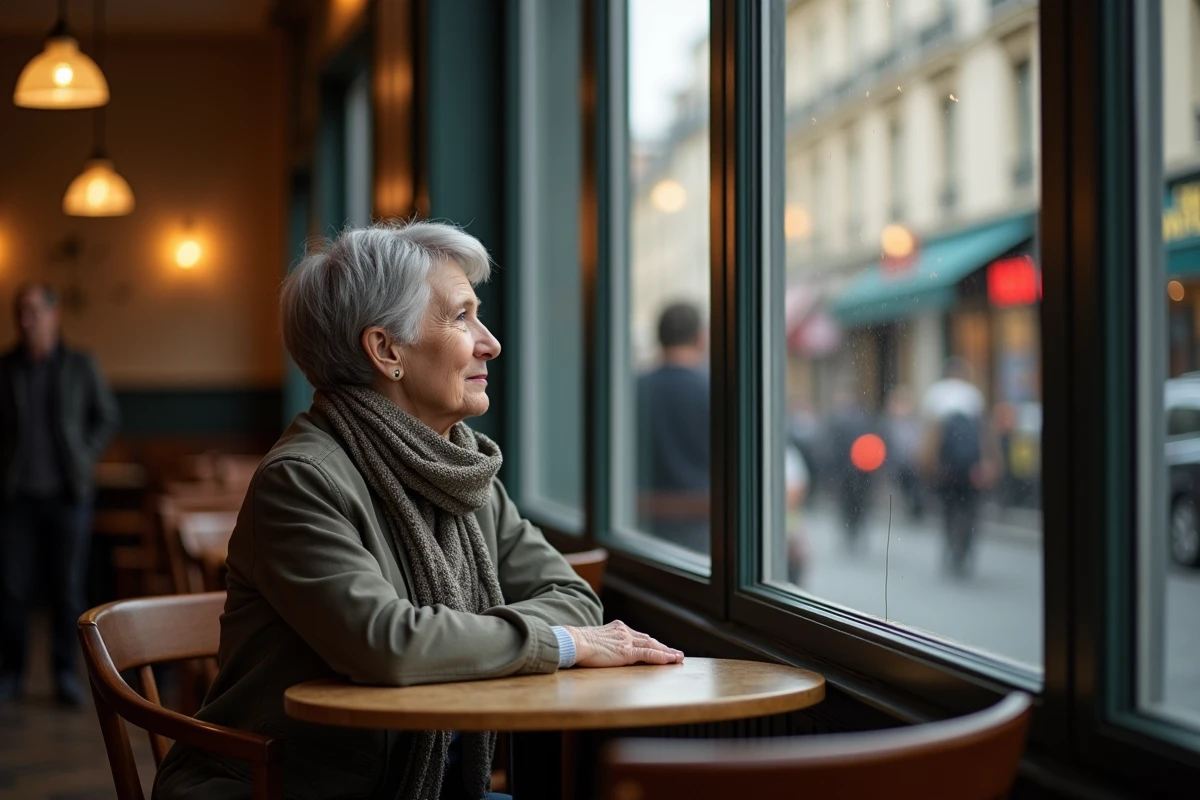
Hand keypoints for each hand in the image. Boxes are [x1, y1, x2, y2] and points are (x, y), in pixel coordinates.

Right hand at [563, 620, 683, 666]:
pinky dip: (661, 657)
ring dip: (667, 652)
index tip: (659, 647)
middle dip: (663, 647)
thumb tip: (603, 651)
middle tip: (676, 653)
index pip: (638, 636)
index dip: (650, 643)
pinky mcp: (627, 652)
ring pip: (652, 646)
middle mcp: (625, 632)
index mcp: (617, 628)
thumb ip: (604, 644)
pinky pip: (649, 654)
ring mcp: (627, 641)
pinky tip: (670, 660)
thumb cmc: (578, 644)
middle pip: (649, 639)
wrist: (574, 642)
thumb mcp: (594, 640)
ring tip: (678, 658)